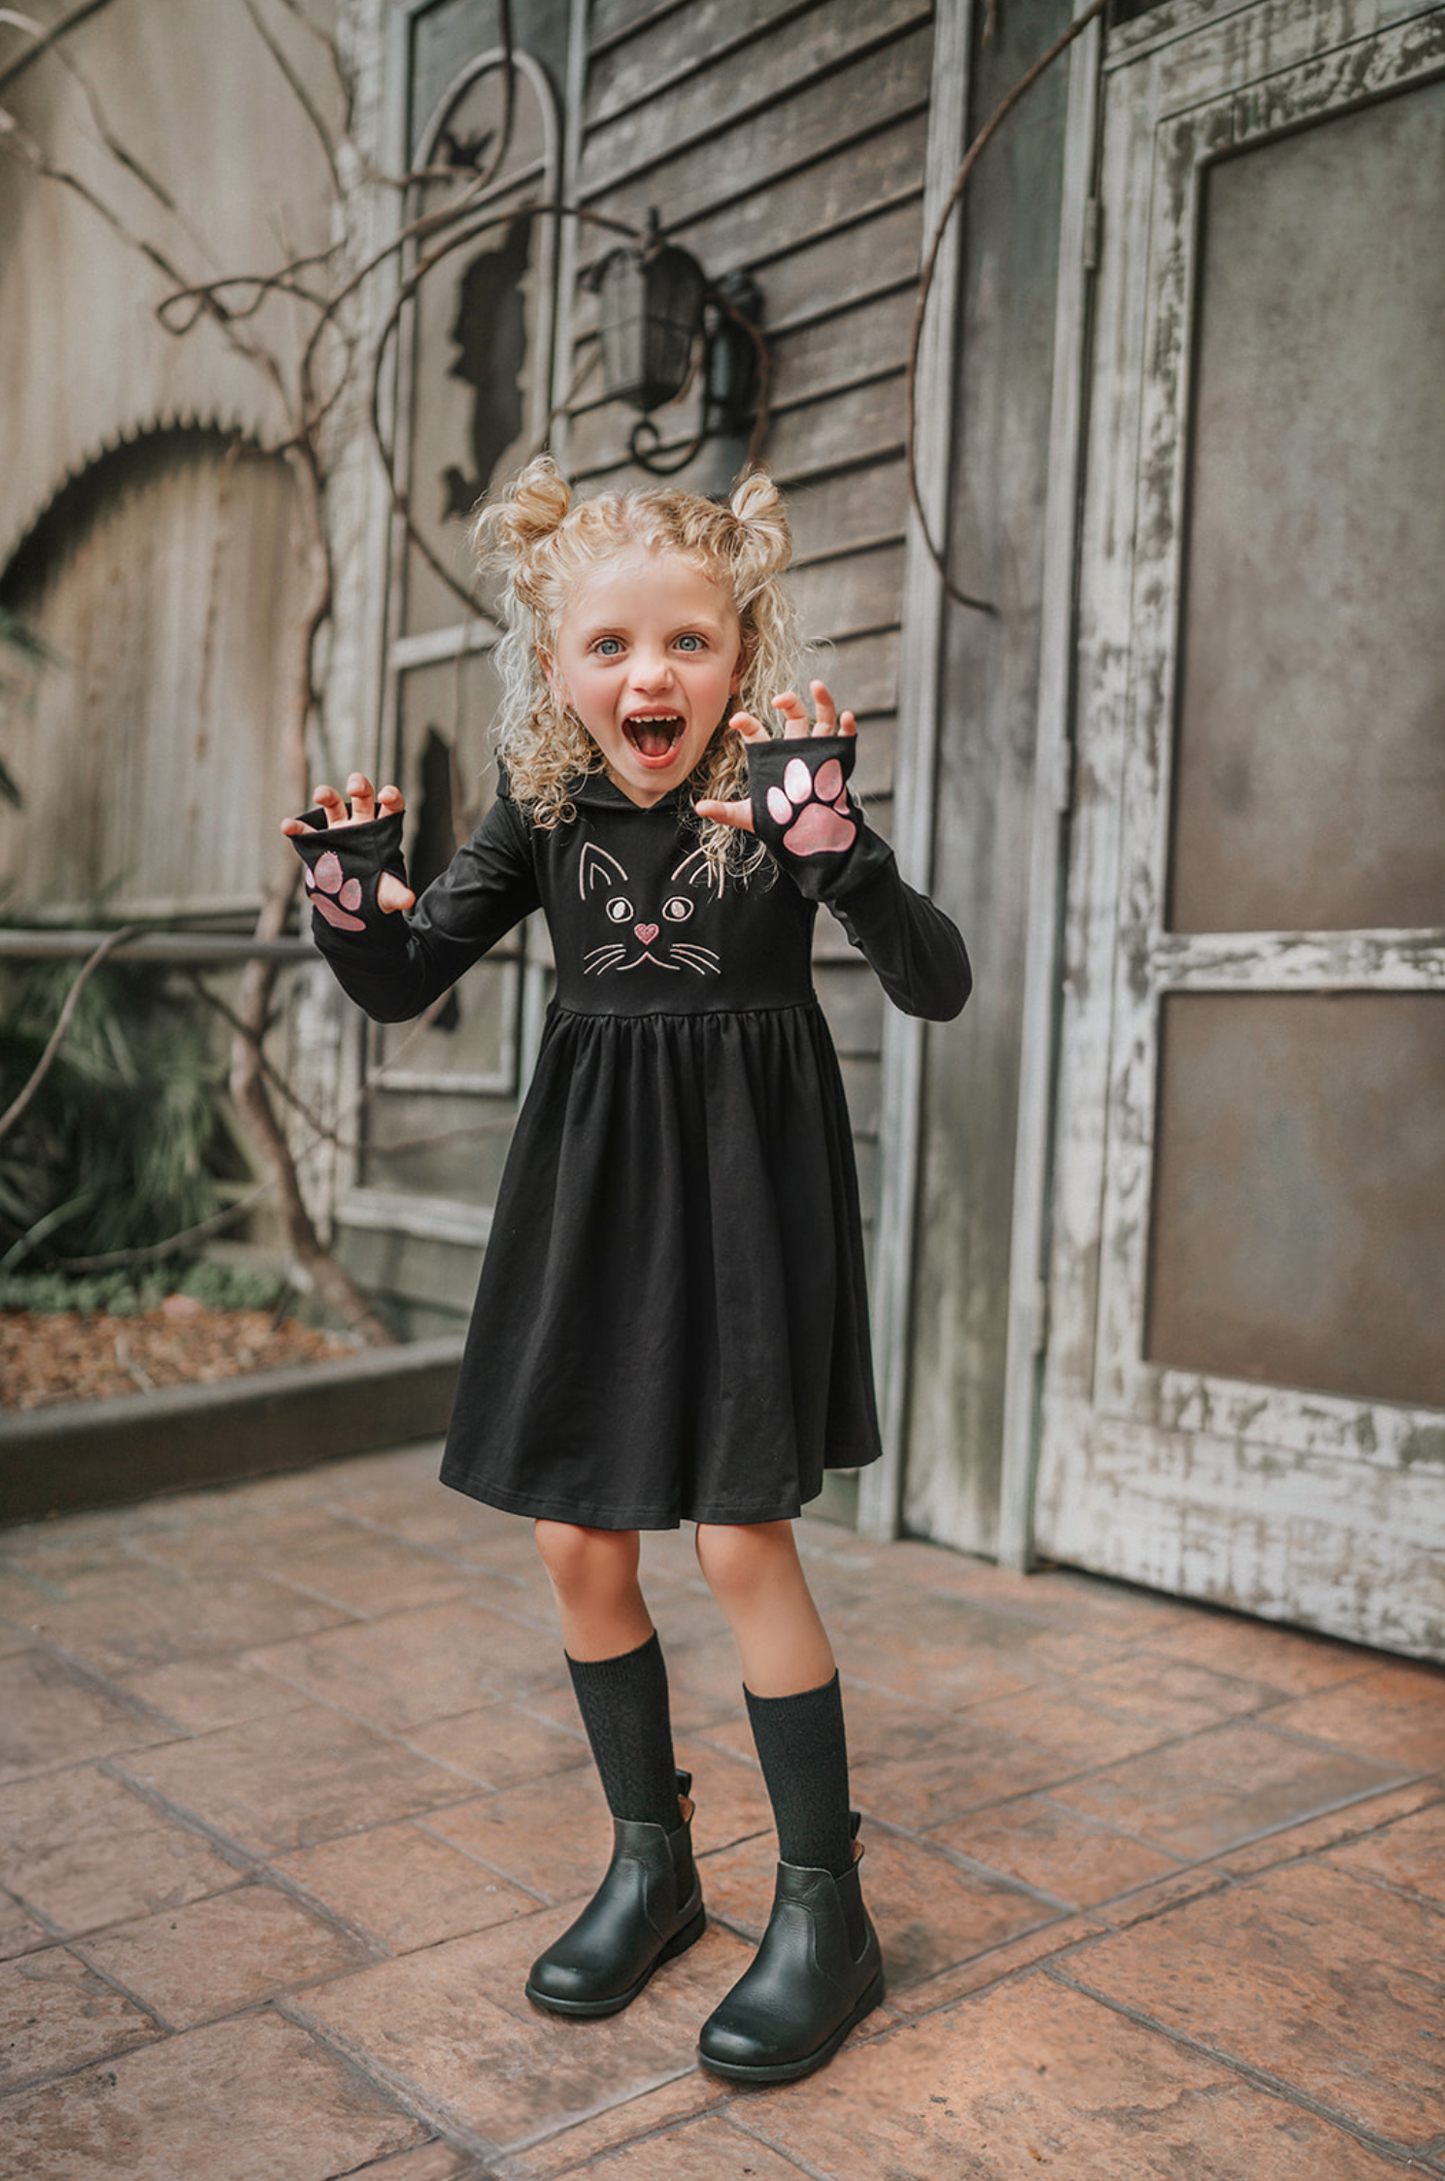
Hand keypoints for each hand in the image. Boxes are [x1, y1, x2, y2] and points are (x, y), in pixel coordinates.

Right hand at [280, 773, 415, 912]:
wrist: (354, 901)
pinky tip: (287, 826)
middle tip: (354, 786)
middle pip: (362, 797)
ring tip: (320, 794)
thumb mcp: (387, 894)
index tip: (386, 795)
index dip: (391, 797)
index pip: (391, 807)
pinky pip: (305, 830)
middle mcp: (361, 824)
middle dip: (359, 786)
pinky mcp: (318, 841)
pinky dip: (296, 827)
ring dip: (326, 794)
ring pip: (333, 805)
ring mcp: (339, 830)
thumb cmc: (376, 891)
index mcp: (382, 831)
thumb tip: (407, 901)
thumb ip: (397, 894)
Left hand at [694, 681, 856, 833]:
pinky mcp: (837, 760)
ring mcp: (817, 752)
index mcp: (772, 756)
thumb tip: (699, 808)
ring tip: (817, 684)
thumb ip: (725, 812)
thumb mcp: (749, 816)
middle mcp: (795, 748)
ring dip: (823, 700)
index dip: (747, 722)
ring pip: (823, 718)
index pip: (757, 732)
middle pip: (795, 716)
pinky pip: (844, 738)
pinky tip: (848, 716)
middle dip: (789, 702)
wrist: (808, 836)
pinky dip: (848, 726)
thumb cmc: (778, 822)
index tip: (735, 720)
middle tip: (778, 699)